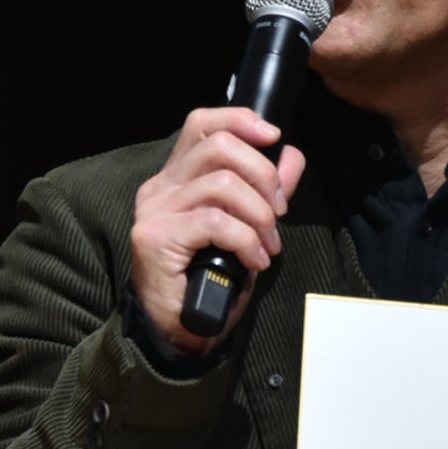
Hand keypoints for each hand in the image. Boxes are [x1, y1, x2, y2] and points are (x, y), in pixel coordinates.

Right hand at [130, 107, 305, 353]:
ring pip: (221, 184)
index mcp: (177, 177)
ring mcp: (155, 211)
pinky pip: (215, 222)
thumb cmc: (212, 278)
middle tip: (279, 212)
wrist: (183, 328)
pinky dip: (246, 239)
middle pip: (218, 146)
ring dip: (259, 215)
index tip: (273, 136)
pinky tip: (255, 260)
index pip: (201, 123)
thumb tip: (291, 156)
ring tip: (269, 244)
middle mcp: (160, 187)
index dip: (240, 120)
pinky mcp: (157, 237)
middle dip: (263, 175)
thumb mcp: (248, 227)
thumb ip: (265, 190)